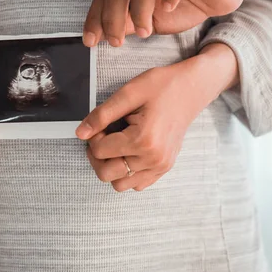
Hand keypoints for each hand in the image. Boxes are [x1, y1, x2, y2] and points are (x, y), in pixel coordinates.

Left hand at [76, 43, 237, 191]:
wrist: (191, 90)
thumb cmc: (162, 87)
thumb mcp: (128, 93)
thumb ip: (101, 115)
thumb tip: (81, 133)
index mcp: (143, 140)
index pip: (99, 151)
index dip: (93, 137)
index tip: (101, 124)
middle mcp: (153, 159)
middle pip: (106, 174)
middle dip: (97, 155)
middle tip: (104, 136)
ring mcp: (160, 166)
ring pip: (120, 184)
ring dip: (111, 167)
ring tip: (116, 145)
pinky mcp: (164, 168)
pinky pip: (137, 184)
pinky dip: (127, 173)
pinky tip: (128, 152)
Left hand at [82, 0, 251, 46]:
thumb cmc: (182, 5)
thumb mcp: (150, 20)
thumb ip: (127, 24)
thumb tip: (101, 37)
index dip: (95, 16)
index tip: (90, 41)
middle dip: (113, 16)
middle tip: (116, 42)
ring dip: (140, 9)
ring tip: (144, 32)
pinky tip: (168, 8)